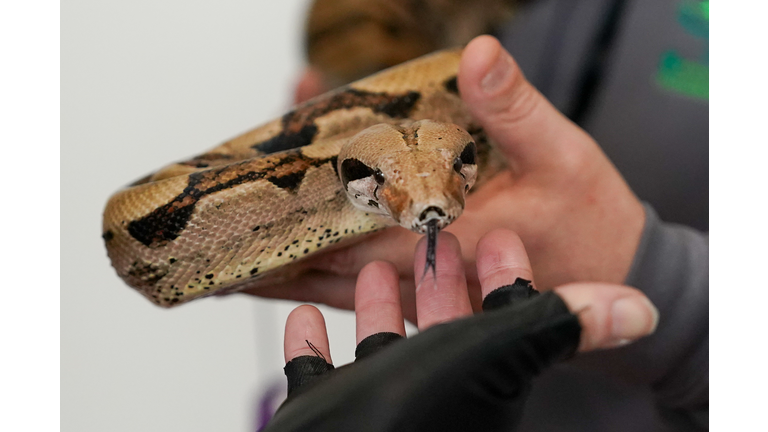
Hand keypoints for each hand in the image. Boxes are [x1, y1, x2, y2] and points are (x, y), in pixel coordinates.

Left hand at [249, 36, 644, 319]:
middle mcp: (415, 265)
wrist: (611, 275)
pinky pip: (360, 280)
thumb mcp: (562, 153)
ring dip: (285, 259)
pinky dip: (321, 265)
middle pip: (321, 252)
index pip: (341, 222)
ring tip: (232, 245)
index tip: (238, 195)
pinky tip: (296, 249)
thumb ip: (513, 108)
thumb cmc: (586, 221)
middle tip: (216, 216)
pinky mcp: (427, 282)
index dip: (287, 207)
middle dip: (268, 235)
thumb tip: (478, 54)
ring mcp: (417, 280)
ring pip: (333, 275)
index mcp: (436, 234)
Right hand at [265, 230, 657, 431]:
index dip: (504, 278)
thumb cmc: (409, 417)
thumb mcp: (492, 355)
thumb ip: (556, 326)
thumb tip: (639, 310)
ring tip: (374, 267)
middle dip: (438, 281)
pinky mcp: (319, 414)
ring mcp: (369, 407)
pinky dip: (309, 346)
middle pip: (438, 328)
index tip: (496, 236)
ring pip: (378, 348)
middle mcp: (425, 395)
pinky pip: (315, 374)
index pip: (500, 320)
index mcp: (472, 379)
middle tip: (434, 236)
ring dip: (378, 307)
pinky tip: (305, 316)